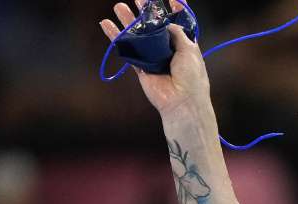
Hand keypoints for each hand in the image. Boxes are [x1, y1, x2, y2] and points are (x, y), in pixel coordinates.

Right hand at [99, 1, 212, 118]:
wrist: (182, 101)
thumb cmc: (191, 76)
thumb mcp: (189, 49)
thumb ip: (177, 32)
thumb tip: (166, 22)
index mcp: (184, 44)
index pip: (177, 23)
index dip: (172, 10)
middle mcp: (168, 49)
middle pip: (154, 26)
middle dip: (146, 11)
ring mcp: (153, 57)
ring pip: (138, 36)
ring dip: (128, 21)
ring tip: (119, 7)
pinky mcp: (141, 67)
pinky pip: (127, 49)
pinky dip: (116, 37)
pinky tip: (106, 24)